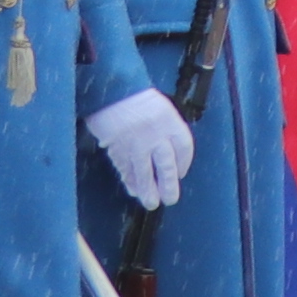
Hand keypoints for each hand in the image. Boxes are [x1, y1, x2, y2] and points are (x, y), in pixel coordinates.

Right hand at [89, 90, 196, 209]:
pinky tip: (133, 191)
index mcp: (171, 122)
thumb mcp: (162, 108)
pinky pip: (126, 169)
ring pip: (144, 172)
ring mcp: (136, 144)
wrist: (112, 92)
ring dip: (148, 190)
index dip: (184, 164)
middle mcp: (156, 135)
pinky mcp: (118, 149)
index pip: (184, 148)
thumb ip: (168, 129)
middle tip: (170, 199)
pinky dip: (130, 181)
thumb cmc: (138, 98)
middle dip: (168, 184)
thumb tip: (171, 154)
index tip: (181, 175)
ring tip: (152, 204)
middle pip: (166, 165)